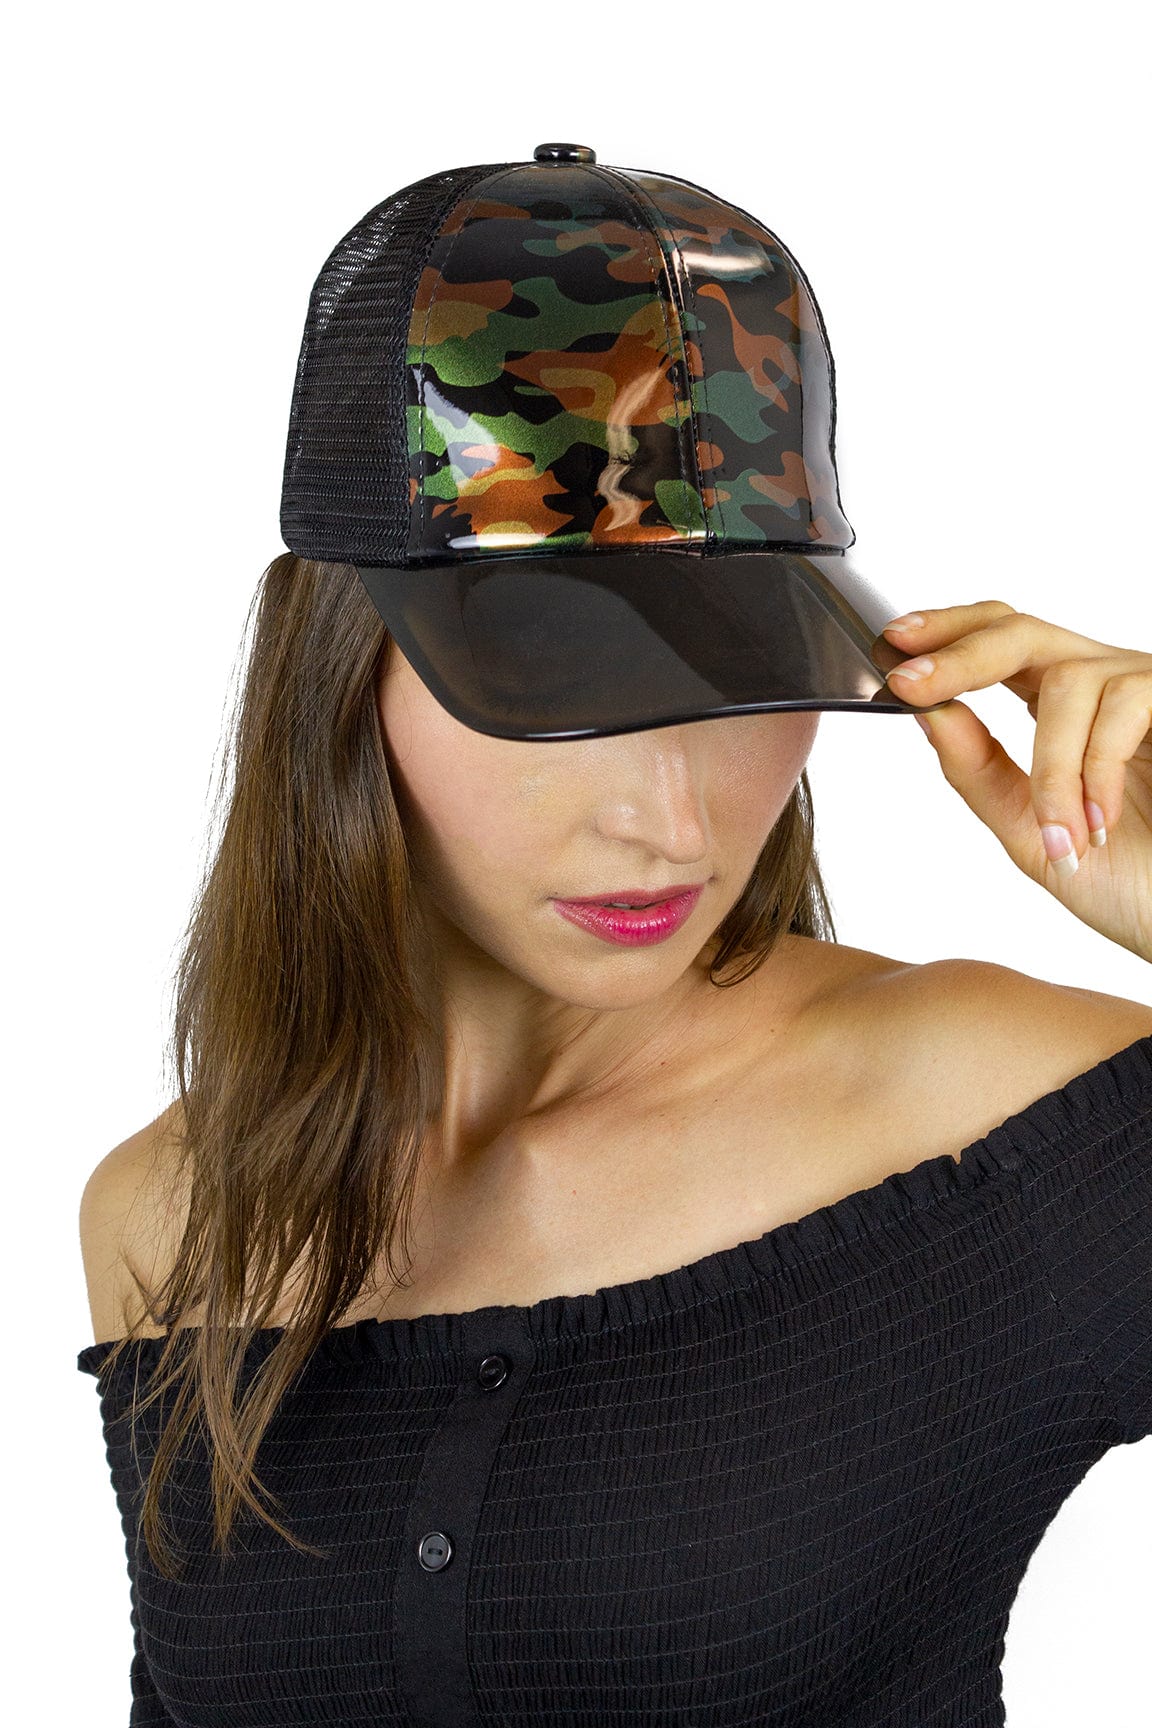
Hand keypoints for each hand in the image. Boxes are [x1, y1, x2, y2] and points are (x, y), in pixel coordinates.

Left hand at [878, 601, 1151, 963]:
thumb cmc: (1129, 878)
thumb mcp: (1029, 830)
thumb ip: (978, 772)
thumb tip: (927, 712)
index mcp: (1061, 707)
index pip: (999, 641)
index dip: (947, 631)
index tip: (892, 641)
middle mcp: (1103, 683)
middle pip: (1022, 630)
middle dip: (958, 656)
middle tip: (910, 684)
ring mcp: (1146, 688)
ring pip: (1068, 682)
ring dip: (1051, 767)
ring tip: (1063, 833)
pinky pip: (1125, 704)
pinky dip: (1096, 770)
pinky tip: (1098, 821)